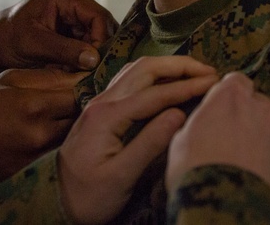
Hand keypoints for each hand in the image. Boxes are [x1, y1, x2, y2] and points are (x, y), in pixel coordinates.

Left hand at [0, 0, 117, 78]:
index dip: (101, 41)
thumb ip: (65, 49)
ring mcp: (76, 16)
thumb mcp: (34, 44)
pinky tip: (71, 70)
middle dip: (96, 51)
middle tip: (86, 72)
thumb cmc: (7, 38)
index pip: (98, 16)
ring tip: (76, 73)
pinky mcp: (74, 30)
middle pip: (102, 27)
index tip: (94, 64)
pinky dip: (83, 59)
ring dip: (90, 57)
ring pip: (98, 38)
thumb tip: (95, 58)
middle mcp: (75, 2)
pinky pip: (89, 45)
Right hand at [0, 68, 84, 190]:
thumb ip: (46, 77)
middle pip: (83, 113)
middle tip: (82, 89)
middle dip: (85, 100)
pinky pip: (63, 145)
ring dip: (75, 118)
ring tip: (65, 107)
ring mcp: (42, 152)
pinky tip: (54, 125)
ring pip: (75, 130)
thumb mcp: (8, 80)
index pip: (81, 91)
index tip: (89, 75)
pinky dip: (63, 133)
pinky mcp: (39, 165)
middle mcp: (43, 131)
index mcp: (34, 105)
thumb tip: (79, 73)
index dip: (88, 82)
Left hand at [57, 56, 218, 224]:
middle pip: (145, 69)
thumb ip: (149, 144)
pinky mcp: (101, 110)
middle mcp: (102, 102)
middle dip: (180, 66)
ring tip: (195, 72)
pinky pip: (130, 80)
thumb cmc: (88, 197)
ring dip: (167, 67)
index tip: (214, 83)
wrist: (55, 203)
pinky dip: (154, 75)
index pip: (155, 93)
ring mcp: (99, 103)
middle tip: (210, 71)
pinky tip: (167, 82)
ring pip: (137, 70)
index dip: (187, 86)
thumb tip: (179, 113)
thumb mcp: (121, 177)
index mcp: (107, 116)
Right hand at [165, 72, 269, 207]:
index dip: (228, 95)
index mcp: (231, 97)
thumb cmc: (196, 171)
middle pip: (257, 104)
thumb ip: (200, 121)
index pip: (235, 81)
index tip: (221, 109)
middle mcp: (262, 108)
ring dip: (262, 140)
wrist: (228, 209)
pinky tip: (260, 180)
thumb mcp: (181, 140)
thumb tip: (205, 122)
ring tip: (246, 165)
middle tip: (231, 141)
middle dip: (247, 117)